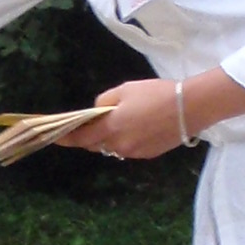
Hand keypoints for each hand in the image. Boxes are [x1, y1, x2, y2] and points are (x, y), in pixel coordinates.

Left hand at [59, 78, 183, 160]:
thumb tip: (97, 113)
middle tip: (88, 125)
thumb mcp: (125, 89)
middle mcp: (120, 144)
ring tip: (118, 123)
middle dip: (89, 137)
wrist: (190, 107)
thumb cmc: (156, 94)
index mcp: (112, 127)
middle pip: (95, 145)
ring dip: (108, 139)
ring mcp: (135, 152)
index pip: (81, 137)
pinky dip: (125, 141)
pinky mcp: (148, 155)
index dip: (66, 138)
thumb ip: (105, 102)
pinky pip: (128, 149)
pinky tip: (137, 128)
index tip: (54, 138)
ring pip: (112, 148)